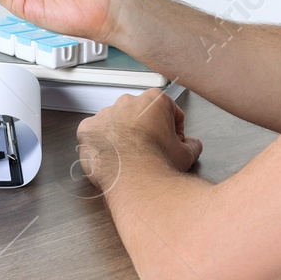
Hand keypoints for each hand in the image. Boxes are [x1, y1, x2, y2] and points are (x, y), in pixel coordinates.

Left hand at [76, 90, 201, 192]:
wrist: (133, 179)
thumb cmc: (158, 163)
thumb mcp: (186, 155)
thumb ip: (193, 145)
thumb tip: (193, 144)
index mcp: (155, 100)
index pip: (169, 112)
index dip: (173, 131)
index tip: (172, 144)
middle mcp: (128, 101)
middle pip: (140, 114)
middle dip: (146, 130)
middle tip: (150, 152)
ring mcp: (105, 113)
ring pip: (116, 122)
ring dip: (123, 135)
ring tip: (130, 157)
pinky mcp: (88, 128)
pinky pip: (95, 133)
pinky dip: (102, 143)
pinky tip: (112, 157)